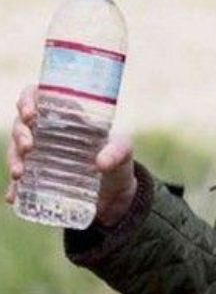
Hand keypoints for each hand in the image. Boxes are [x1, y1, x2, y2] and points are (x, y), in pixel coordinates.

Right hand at [6, 84, 137, 227]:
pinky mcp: (38, 177)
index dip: (27, 100)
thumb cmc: (119, 160)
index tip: (30, 114)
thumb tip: (100, 163)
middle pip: (21, 124)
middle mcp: (48, 131)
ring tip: (19, 173)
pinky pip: (19, 179)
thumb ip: (117, 152)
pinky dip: (13, 187)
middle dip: (19, 134)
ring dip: (13, 158)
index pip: (37, 96)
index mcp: (66, 115)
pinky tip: (13, 196)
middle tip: (27, 147)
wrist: (116, 193)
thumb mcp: (124, 152)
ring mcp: (40, 154)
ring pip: (16, 149)